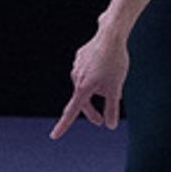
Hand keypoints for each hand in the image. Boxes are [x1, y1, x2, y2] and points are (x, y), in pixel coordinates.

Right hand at [50, 21, 130, 138]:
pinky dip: (96, 75)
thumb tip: (110, 126)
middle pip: (81, 100)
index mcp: (83, 88)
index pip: (71, 112)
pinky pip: (88, 71)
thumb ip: (112, 109)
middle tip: (101, 121)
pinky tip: (106, 68)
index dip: (63, 126)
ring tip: (112, 85)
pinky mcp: (80, 56)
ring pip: (86, 85)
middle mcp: (76, 78)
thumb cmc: (115, 63)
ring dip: (96, 91)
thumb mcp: (116, 88)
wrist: (111, 35)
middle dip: (91, 111)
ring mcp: (77, 66)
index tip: (54, 136)